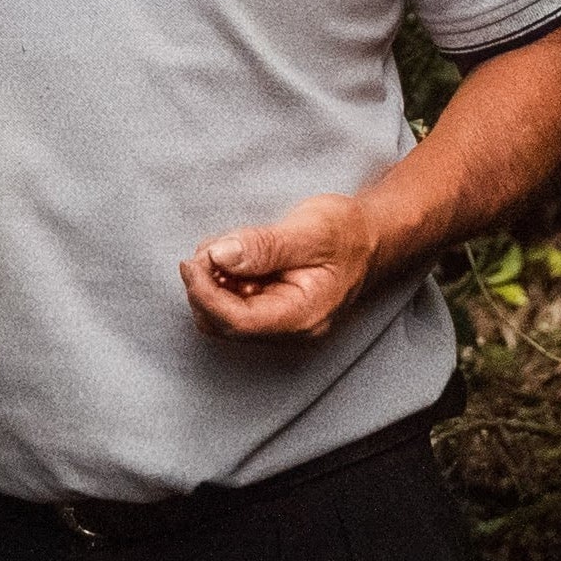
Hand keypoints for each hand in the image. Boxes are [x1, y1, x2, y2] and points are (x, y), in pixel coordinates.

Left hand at [179, 192, 379, 340]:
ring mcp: (280, 322)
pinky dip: (223, 280)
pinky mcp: (271, 309)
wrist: (370, 237)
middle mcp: (289, 329)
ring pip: (224, 316)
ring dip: (212, 282)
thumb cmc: (348, 234)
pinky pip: (234, 304)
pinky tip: (235, 255)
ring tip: (227, 246)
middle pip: (224, 324)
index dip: (205, 294)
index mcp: (301, 317)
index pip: (238, 322)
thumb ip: (265, 246)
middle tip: (210, 248)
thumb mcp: (309, 231)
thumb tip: (221, 255)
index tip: (190, 263)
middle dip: (206, 287)